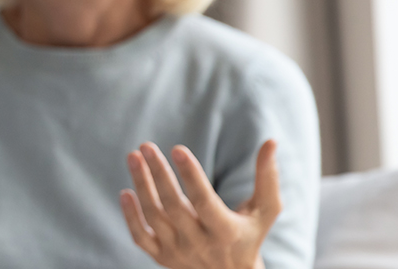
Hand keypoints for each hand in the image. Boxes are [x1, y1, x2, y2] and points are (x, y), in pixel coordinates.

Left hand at [120, 140, 280, 268]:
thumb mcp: (265, 211)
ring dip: (141, 185)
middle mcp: (200, 244)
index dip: (191, 175)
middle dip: (158, 174)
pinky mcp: (162, 257)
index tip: (178, 148)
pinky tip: (126, 192)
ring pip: (154, 217)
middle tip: (146, 145)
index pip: (204, 201)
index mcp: (226, 231)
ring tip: (134, 157)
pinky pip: (140, 237)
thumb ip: (267, 178)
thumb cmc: (249, 234)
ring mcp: (178, 252)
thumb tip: (271, 141)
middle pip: (174, 206)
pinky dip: (131, 216)